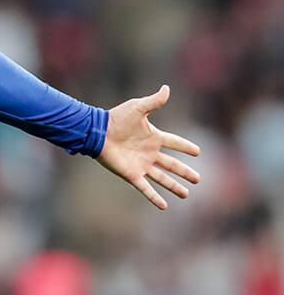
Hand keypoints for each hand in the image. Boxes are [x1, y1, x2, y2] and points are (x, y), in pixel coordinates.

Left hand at [97, 84, 199, 209]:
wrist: (97, 132)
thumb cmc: (116, 118)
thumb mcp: (138, 107)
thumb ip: (154, 101)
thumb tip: (167, 88)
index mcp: (153, 137)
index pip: (175, 142)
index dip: (186, 147)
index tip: (198, 152)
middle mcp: (149, 152)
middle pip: (171, 164)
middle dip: (185, 171)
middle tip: (198, 179)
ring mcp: (141, 164)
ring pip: (162, 178)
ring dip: (174, 186)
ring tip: (186, 194)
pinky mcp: (132, 174)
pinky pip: (145, 188)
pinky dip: (154, 197)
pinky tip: (163, 206)